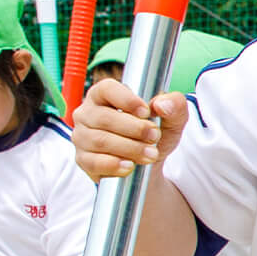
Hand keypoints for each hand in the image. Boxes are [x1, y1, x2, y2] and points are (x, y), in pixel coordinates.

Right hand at [72, 77, 186, 179]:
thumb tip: (162, 105)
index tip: (147, 112)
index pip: (107, 89)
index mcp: (104, 95)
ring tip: (151, 154)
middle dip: (134, 129)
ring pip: (100, 141)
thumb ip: (175, 105)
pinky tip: (130, 166)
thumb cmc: (154, 134)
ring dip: (129, 148)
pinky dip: (114, 165)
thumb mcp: (172, 119)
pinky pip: (93, 162)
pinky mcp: (83, 159)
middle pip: (104, 118)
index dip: (127, 100)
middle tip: (154, 136)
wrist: (149, 163)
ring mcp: (81, 137)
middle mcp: (87, 113)